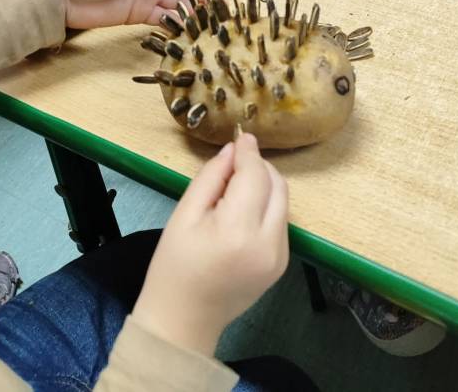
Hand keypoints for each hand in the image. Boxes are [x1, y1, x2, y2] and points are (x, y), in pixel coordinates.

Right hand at [132, 133, 288, 356]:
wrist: (183, 320)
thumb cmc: (174, 266)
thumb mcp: (184, 214)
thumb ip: (211, 177)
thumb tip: (233, 150)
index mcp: (238, 230)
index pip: (254, 175)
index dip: (248, 152)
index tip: (241, 136)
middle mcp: (268, 242)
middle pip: (277, 184)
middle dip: (259, 167)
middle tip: (234, 164)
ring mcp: (280, 256)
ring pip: (282, 200)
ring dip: (264, 185)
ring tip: (234, 189)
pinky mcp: (282, 263)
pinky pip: (280, 220)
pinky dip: (267, 206)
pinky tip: (242, 212)